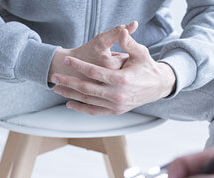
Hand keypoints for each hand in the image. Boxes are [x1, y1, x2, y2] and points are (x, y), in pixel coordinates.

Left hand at [51, 24, 176, 114]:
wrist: (158, 86)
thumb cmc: (148, 67)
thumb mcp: (141, 53)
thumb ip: (129, 43)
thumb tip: (122, 30)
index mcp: (122, 79)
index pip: (95, 72)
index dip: (79, 65)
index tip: (67, 60)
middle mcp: (118, 95)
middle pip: (87, 89)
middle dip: (69, 82)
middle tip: (54, 76)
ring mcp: (116, 105)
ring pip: (88, 101)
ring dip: (71, 95)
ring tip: (57, 89)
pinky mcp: (116, 110)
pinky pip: (95, 111)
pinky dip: (81, 108)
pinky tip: (70, 104)